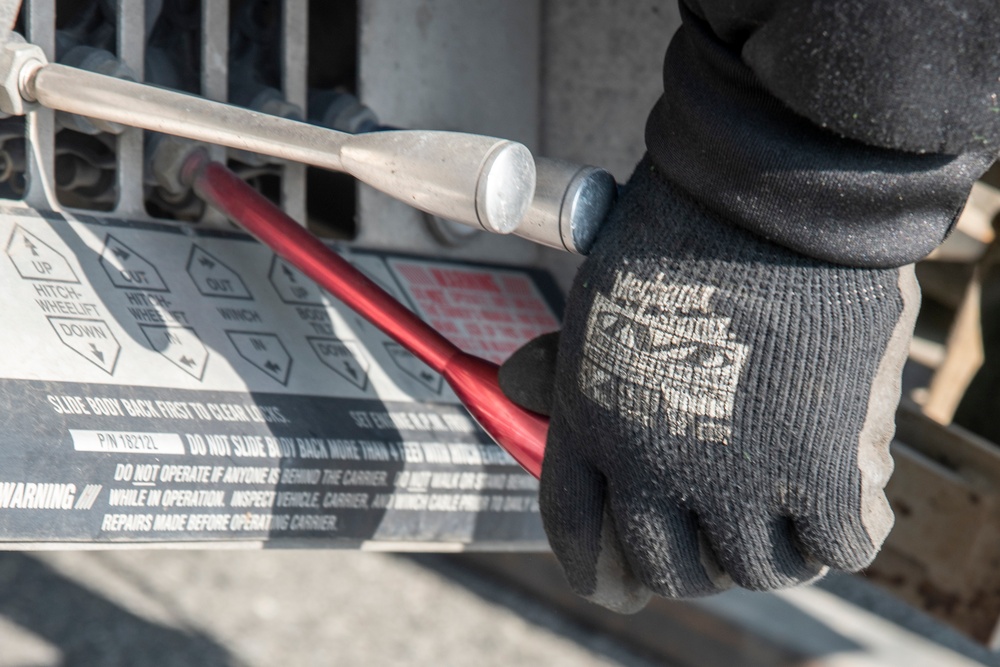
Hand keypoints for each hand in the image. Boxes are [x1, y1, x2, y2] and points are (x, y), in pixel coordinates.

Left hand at [500, 157, 918, 611]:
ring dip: (770, 548)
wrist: (769, 189)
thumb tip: (515, 385)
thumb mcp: (592, 296)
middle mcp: (654, 467)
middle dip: (690, 565)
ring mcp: (737, 479)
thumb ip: (566, 363)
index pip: (578, 535)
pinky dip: (842, 526)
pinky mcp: (823, 474)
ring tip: (785, 510)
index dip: (599, 571)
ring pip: (755, 568)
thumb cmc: (679, 224)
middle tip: (717, 541)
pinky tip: (841, 491)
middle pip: (668, 569)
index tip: (620, 584)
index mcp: (592, 425)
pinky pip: (838, 544)